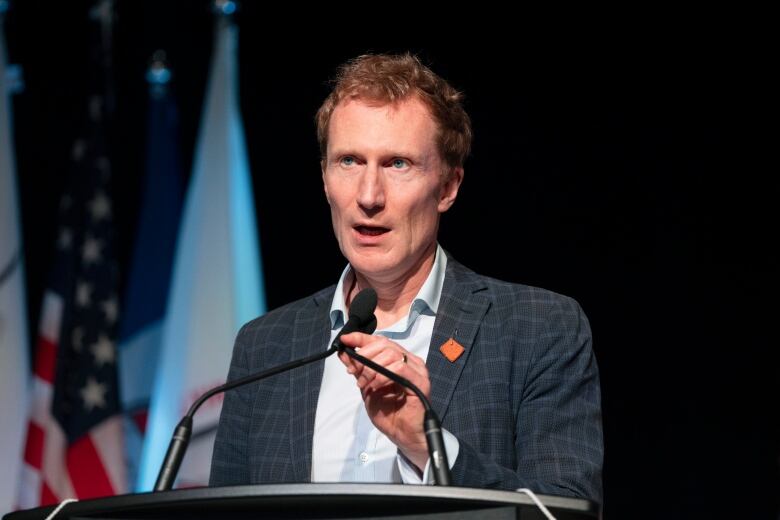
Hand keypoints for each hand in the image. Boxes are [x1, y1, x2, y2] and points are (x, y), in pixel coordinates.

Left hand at [338, 332, 430, 470]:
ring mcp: (417, 370)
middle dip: (364, 356)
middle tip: (352, 371)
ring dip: (371, 368)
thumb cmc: (389, 413)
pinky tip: (375, 386)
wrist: (403, 435)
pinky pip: (400, 368)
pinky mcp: (420, 381)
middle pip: (385, 344)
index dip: (362, 338)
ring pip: (392, 354)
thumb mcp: (367, 387)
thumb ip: (358, 369)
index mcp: (399, 360)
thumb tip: (344, 352)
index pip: (381, 341)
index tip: (345, 339)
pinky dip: (383, 375)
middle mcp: (410, 361)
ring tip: (364, 383)